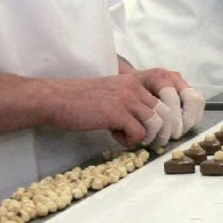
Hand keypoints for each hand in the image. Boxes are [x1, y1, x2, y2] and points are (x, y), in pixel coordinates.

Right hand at [44, 74, 161, 147]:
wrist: (55, 99)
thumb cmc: (81, 101)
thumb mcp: (113, 94)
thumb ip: (132, 102)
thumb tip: (153, 123)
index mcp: (135, 81)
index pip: (167, 97)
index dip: (168, 116)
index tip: (159, 128)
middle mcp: (134, 87)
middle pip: (167, 112)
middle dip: (162, 131)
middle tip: (146, 139)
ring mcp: (126, 99)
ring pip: (157, 123)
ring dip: (145, 136)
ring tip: (127, 136)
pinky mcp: (117, 113)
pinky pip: (139, 133)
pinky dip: (130, 141)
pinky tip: (114, 136)